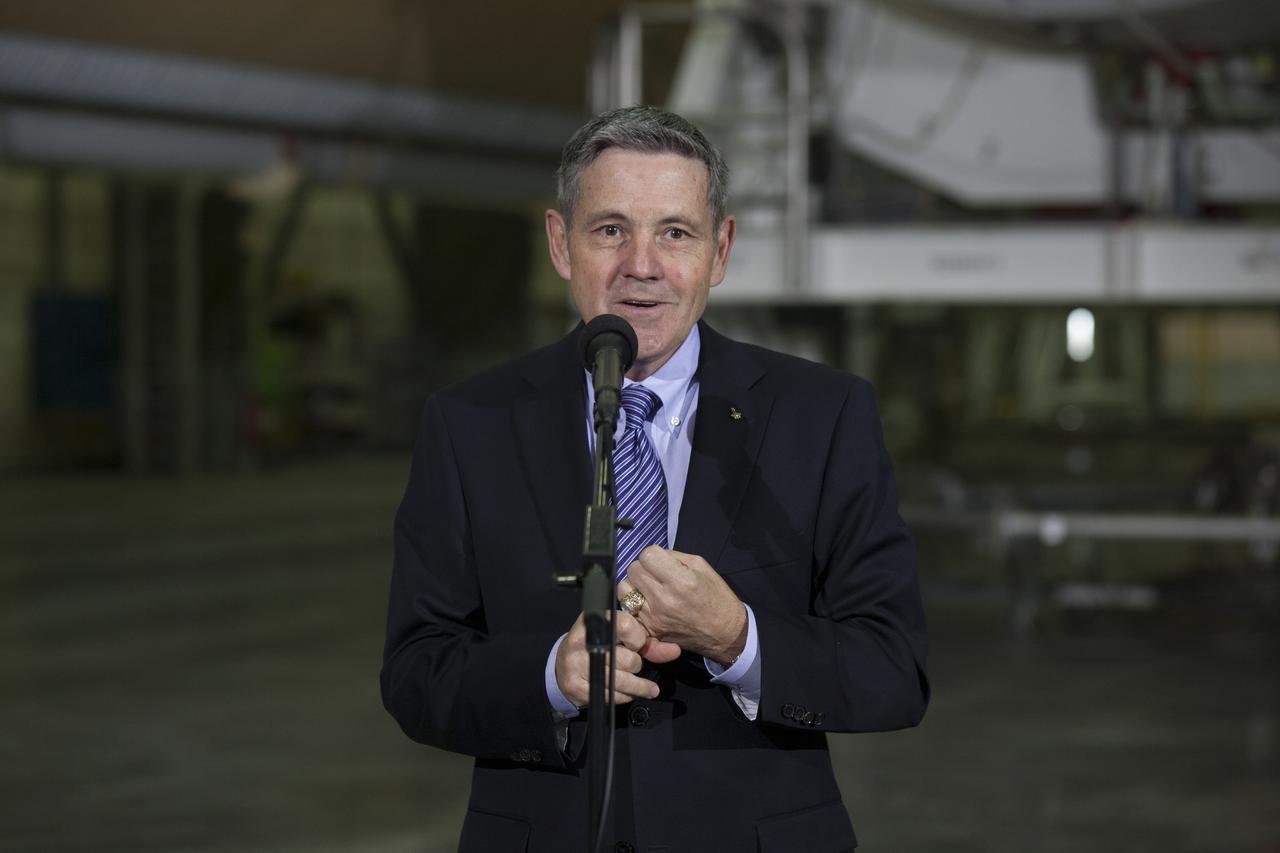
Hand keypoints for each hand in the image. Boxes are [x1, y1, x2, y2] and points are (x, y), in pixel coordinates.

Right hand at [554, 610, 681, 707]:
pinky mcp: (576, 687)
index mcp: (596, 620)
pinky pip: (611, 697)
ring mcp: (577, 665)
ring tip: (649, 689)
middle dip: (637, 665)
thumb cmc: (599, 645)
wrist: (563, 665)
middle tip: (632, 664)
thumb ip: (648, 644)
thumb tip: (675, 651)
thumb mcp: (620, 637)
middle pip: (628, 660)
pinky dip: (623, 697)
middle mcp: (583, 641)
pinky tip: (626, 693)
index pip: (627, 627)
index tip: (638, 645)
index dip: (638, 639)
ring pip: (622, 682)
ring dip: (639, 687)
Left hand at [617, 546, 747, 665]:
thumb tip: (653, 555)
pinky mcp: (649, 630)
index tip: (660, 561)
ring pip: (624, 589)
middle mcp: (664, 600)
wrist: (724, 632)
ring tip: (650, 588)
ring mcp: (654, 618)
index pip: (647, 555)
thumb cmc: (716, 597)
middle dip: (643, 568)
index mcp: (680, 581)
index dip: (653, 555)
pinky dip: (635, 604)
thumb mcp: (702, 567)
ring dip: (635, 585)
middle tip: (656, 574)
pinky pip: (628, 609)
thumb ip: (674, 556)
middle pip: (633, 570)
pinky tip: (649, 604)